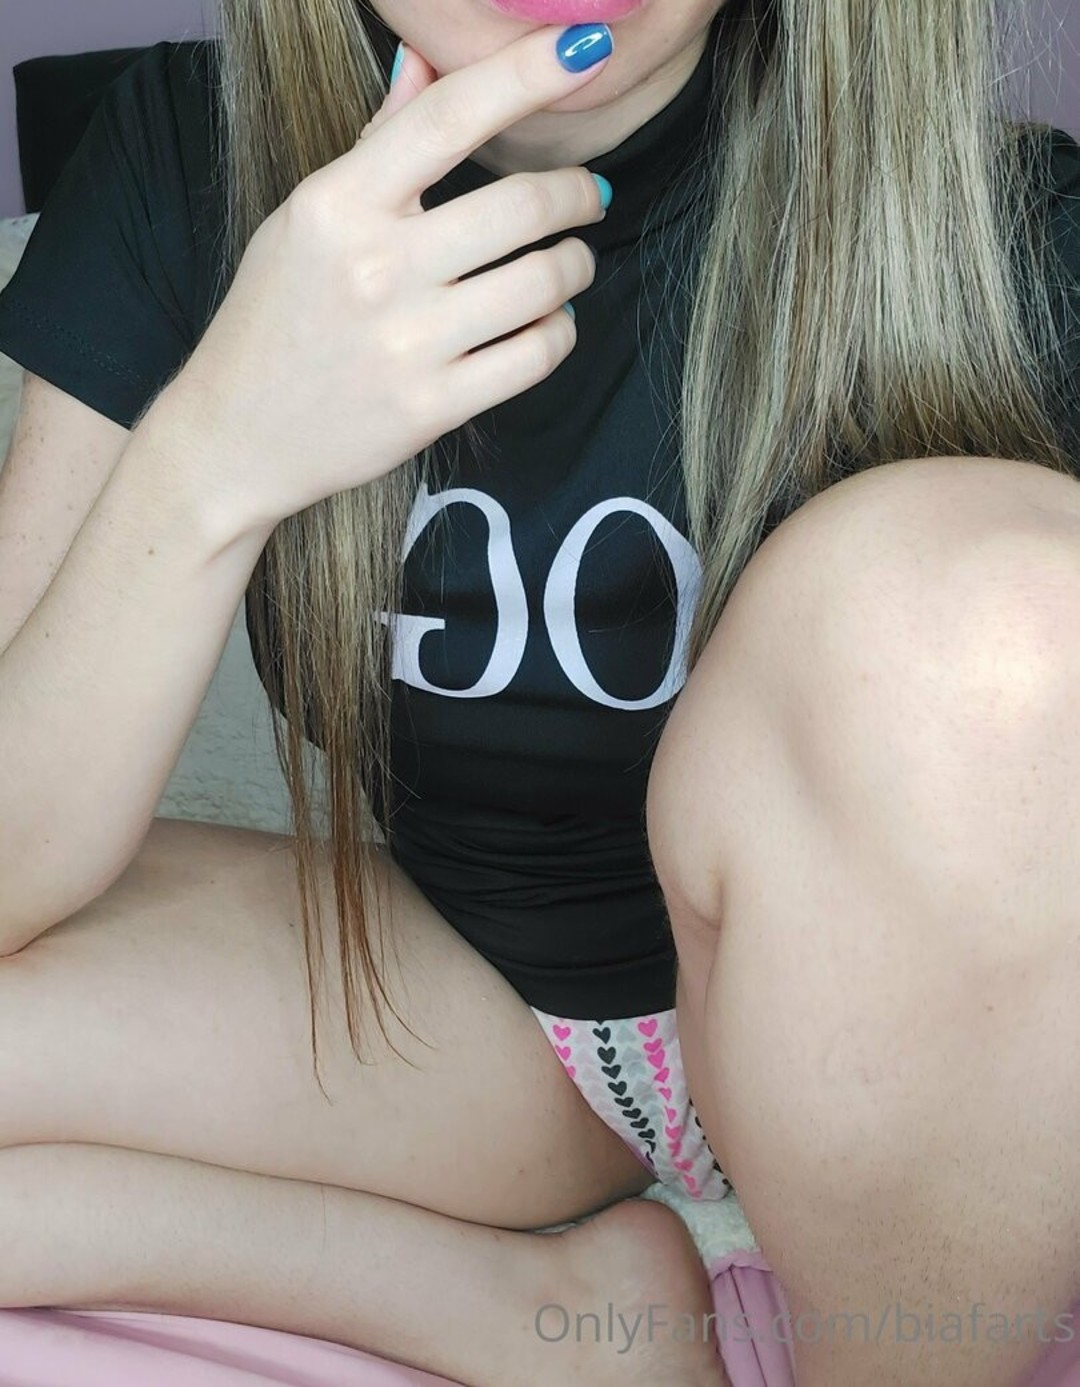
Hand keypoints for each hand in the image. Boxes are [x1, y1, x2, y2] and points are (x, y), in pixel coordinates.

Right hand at [159, 25, 612, 534]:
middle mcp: (375, 268)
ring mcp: (406, 343)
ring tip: (572, 262)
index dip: (528, 74)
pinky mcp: (431, 407)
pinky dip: (559, 332)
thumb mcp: (306, 219)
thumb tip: (425, 61)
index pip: (449, 117)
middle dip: (576, 193)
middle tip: (588, 196)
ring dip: (576, 265)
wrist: (234, 436)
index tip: (586, 48)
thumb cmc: (273, 318)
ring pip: (542, 283)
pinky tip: (550, 322)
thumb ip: (375, 143)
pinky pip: (535, 356)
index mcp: (338, 203)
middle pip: (521, 206)